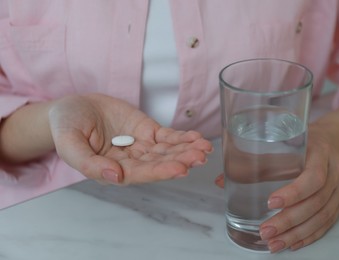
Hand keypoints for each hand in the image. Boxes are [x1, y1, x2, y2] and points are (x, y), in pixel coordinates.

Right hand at [48, 93, 211, 183]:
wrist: (73, 108)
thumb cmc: (66, 127)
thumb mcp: (69, 144)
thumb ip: (88, 163)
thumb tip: (114, 177)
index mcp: (113, 169)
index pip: (140, 173)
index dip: (160, 171)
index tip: (180, 168)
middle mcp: (131, 161)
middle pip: (159, 162)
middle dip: (180, 159)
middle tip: (200, 156)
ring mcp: (141, 146)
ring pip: (167, 150)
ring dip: (187, 149)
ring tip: (205, 147)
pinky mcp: (147, 131)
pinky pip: (167, 136)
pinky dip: (182, 137)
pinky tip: (196, 138)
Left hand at [215, 123, 338, 252]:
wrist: (336, 141)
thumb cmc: (304, 140)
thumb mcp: (283, 142)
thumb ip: (254, 161)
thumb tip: (221, 180)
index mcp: (322, 153)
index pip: (313, 177)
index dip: (294, 193)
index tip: (270, 203)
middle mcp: (336, 172)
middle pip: (316, 202)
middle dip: (289, 220)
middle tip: (265, 231)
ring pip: (323, 217)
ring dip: (297, 233)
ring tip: (274, 243)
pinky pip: (328, 223)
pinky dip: (310, 235)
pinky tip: (293, 243)